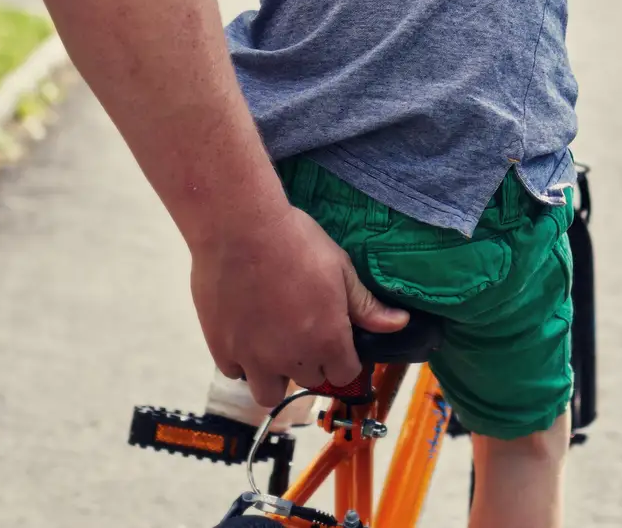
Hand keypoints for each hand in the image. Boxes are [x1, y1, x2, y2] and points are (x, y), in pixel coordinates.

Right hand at [192, 206, 408, 408]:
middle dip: (311, 362)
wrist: (240, 230)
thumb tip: (400, 323)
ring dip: (275, 375)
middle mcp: (292, 359)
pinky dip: (241, 361)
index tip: (335, 340)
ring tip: (272, 345)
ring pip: (268, 392)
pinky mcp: (222, 350)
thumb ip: (367, 305)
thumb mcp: (341, 268)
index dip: (343, 359)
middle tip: (303, 332)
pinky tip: (245, 333)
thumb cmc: (296, 242)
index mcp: (327, 341)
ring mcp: (254, 359)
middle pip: (310, 380)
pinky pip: (235, 372)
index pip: (344, 374)